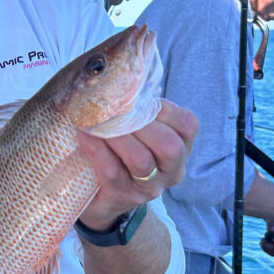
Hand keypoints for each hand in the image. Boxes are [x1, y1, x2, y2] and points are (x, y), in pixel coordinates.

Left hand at [76, 99, 197, 230]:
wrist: (103, 196)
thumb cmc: (123, 151)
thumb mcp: (140, 131)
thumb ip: (140, 109)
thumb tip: (119, 77)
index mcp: (182, 148)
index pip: (187, 125)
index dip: (166, 109)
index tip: (142, 97)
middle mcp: (172, 170)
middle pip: (169, 146)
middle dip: (143, 124)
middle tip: (118, 109)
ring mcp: (149, 187)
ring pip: (141, 161)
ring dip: (118, 136)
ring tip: (99, 120)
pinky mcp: (123, 195)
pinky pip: (112, 171)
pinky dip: (97, 149)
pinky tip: (85, 133)